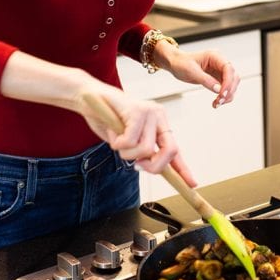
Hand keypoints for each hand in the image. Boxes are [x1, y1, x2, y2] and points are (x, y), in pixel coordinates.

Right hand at [78, 87, 196, 184]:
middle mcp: (158, 116)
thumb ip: (140, 152)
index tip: (192, 184)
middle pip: (170, 150)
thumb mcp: (126, 140)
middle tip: (136, 166)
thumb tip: (150, 167)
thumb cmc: (105, 117)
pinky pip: (130, 141)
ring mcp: (149, 111)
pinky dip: (117, 143)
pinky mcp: (137, 110)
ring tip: (116, 140)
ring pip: (145, 149)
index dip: (183, 169)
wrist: (88, 96)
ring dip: (126, 153)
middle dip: (153, 166)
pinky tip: (112, 132)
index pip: (175, 149)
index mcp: (158, 124)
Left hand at [152, 45, 239, 107]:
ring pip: (232, 84)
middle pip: (233, 77)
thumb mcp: (191, 71)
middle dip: (229, 90)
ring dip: (227, 95)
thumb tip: (218, 90)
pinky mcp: (217, 78)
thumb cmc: (181, 63)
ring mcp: (219, 71)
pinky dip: (223, 97)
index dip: (228, 82)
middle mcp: (220, 62)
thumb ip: (206, 80)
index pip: (228, 68)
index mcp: (214, 56)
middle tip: (219, 101)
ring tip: (217, 104)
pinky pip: (225, 88)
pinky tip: (216, 102)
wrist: (176, 64)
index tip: (222, 94)